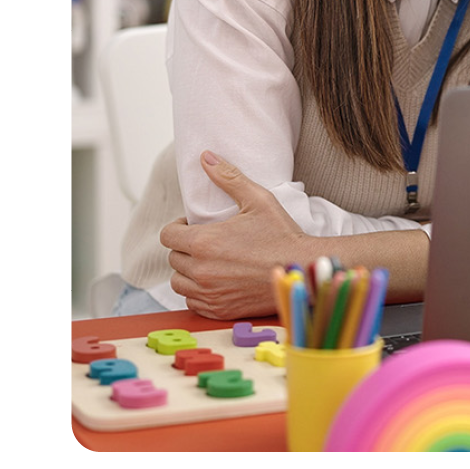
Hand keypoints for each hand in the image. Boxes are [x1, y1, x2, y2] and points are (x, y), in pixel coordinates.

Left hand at [160, 151, 309, 318]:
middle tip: (206, 242)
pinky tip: (215, 280)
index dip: (177, 228)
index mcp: (204, 242)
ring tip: (208, 262)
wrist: (302, 268)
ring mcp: (209, 294)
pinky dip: (198, 292)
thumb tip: (206, 157)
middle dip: (185, 248)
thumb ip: (228, 177)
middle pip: (173, 258)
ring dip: (188, 271)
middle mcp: (201, 271)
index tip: (192, 226)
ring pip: (179, 282)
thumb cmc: (282, 235)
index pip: (167, 236)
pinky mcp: (219, 310)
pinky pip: (193, 302)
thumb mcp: (257, 199)